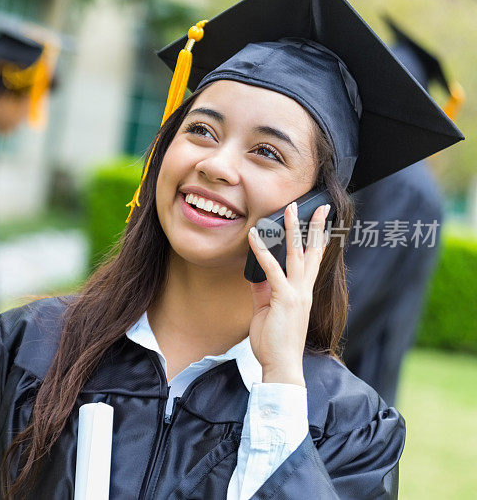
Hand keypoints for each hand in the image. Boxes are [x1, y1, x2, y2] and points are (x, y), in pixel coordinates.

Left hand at [247, 201, 330, 386]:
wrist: (282, 366)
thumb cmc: (275, 342)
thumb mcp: (266, 311)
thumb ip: (262, 291)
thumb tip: (255, 274)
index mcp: (303, 293)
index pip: (312, 261)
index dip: (316, 240)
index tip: (319, 221)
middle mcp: (304, 290)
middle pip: (312, 252)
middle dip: (315, 227)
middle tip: (319, 206)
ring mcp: (296, 294)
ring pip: (296, 254)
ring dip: (291, 229)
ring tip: (289, 209)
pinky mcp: (284, 299)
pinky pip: (271, 270)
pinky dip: (261, 251)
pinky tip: (253, 236)